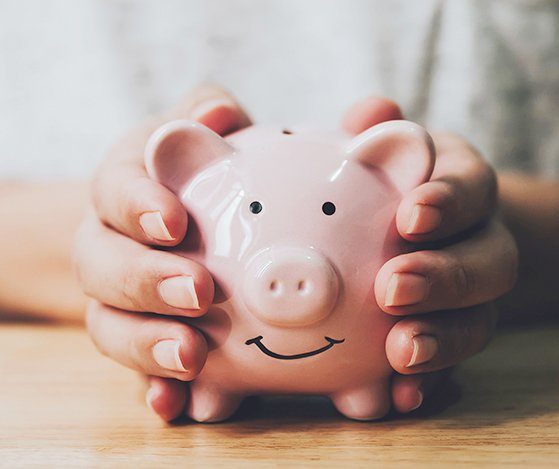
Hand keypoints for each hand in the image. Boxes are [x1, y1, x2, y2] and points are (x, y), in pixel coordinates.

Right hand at [74, 85, 251, 418]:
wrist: (164, 221)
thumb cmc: (191, 172)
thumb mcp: (197, 133)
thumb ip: (208, 112)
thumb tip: (216, 115)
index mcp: (123, 189)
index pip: (114, 191)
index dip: (137, 206)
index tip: (175, 221)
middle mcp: (108, 245)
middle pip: (103, 266)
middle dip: (146, 280)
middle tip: (199, 292)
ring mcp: (117, 299)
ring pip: (110, 326)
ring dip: (147, 344)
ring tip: (193, 356)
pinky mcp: (138, 337)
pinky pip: (135, 369)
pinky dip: (152, 387)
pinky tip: (174, 404)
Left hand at [344, 99, 517, 412]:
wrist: (402, 232)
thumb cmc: (378, 183)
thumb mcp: (376, 151)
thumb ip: (373, 132)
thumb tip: (372, 114)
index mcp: (457, 186)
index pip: (470, 186)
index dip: (449, 201)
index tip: (411, 215)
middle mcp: (475, 240)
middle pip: (487, 261)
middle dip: (446, 276)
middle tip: (394, 288)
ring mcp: (468, 295)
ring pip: (477, 320)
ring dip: (443, 339)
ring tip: (401, 352)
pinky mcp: (450, 335)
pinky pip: (450, 364)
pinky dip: (429, 382)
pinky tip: (399, 396)